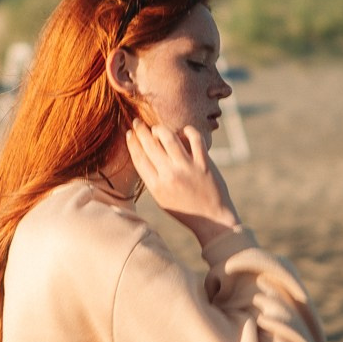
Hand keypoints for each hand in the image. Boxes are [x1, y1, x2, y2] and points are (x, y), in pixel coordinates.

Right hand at [127, 122, 241, 243]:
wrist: (212, 219)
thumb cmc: (185, 209)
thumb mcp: (162, 198)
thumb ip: (152, 178)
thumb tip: (144, 152)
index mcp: (156, 186)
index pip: (139, 158)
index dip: (132, 142)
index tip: (130, 133)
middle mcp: (170, 175)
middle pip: (150, 145)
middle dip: (141, 130)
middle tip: (138, 122)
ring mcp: (187, 168)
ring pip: (169, 137)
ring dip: (160, 129)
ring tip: (158, 128)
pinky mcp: (204, 163)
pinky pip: (195, 138)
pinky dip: (188, 130)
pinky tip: (184, 130)